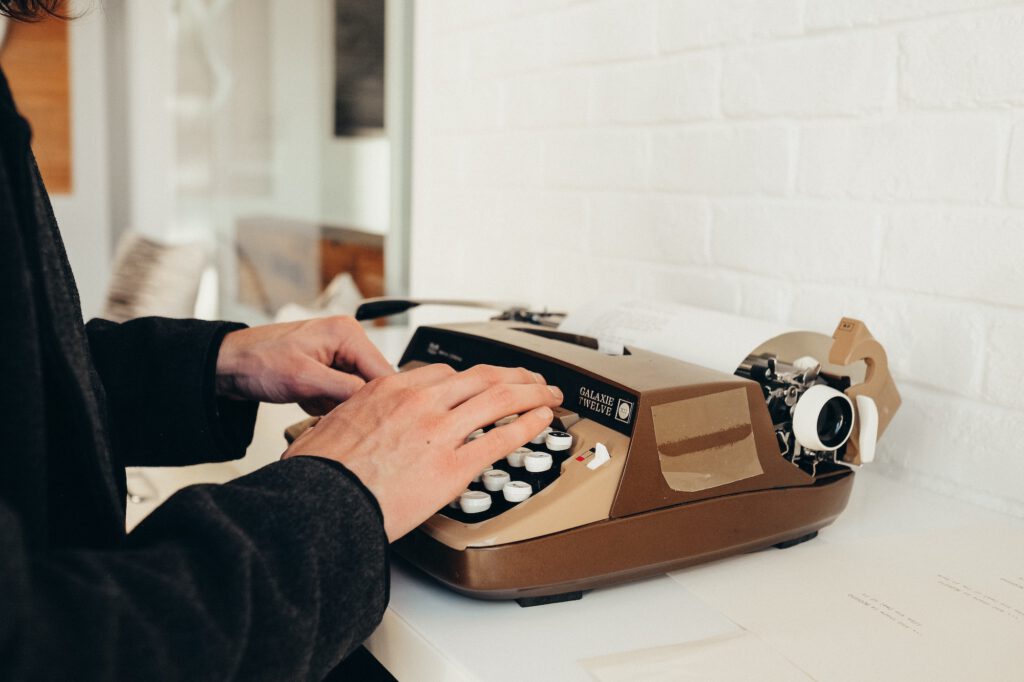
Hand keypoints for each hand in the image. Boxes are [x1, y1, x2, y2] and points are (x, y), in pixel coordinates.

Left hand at [216, 316, 394, 413]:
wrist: (226, 365)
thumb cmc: (257, 362)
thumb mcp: (303, 379)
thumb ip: (345, 390)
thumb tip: (375, 402)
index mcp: (347, 333)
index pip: (383, 371)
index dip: (381, 399)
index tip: (374, 423)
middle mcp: (347, 341)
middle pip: (372, 383)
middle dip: (353, 402)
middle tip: (328, 410)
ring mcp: (337, 356)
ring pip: (356, 392)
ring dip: (337, 405)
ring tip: (310, 402)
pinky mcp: (326, 370)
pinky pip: (340, 395)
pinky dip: (325, 404)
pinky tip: (306, 400)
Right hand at [282, 363, 562, 541]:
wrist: (321, 503)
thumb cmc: (320, 474)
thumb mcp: (329, 427)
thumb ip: (352, 419)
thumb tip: (343, 428)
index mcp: (390, 389)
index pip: (444, 374)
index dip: (473, 379)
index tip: (483, 384)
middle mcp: (420, 402)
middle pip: (481, 377)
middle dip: (513, 376)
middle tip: (531, 380)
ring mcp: (440, 432)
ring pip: (499, 399)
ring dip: (531, 393)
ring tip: (548, 394)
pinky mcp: (454, 467)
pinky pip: (502, 439)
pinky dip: (528, 426)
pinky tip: (542, 422)